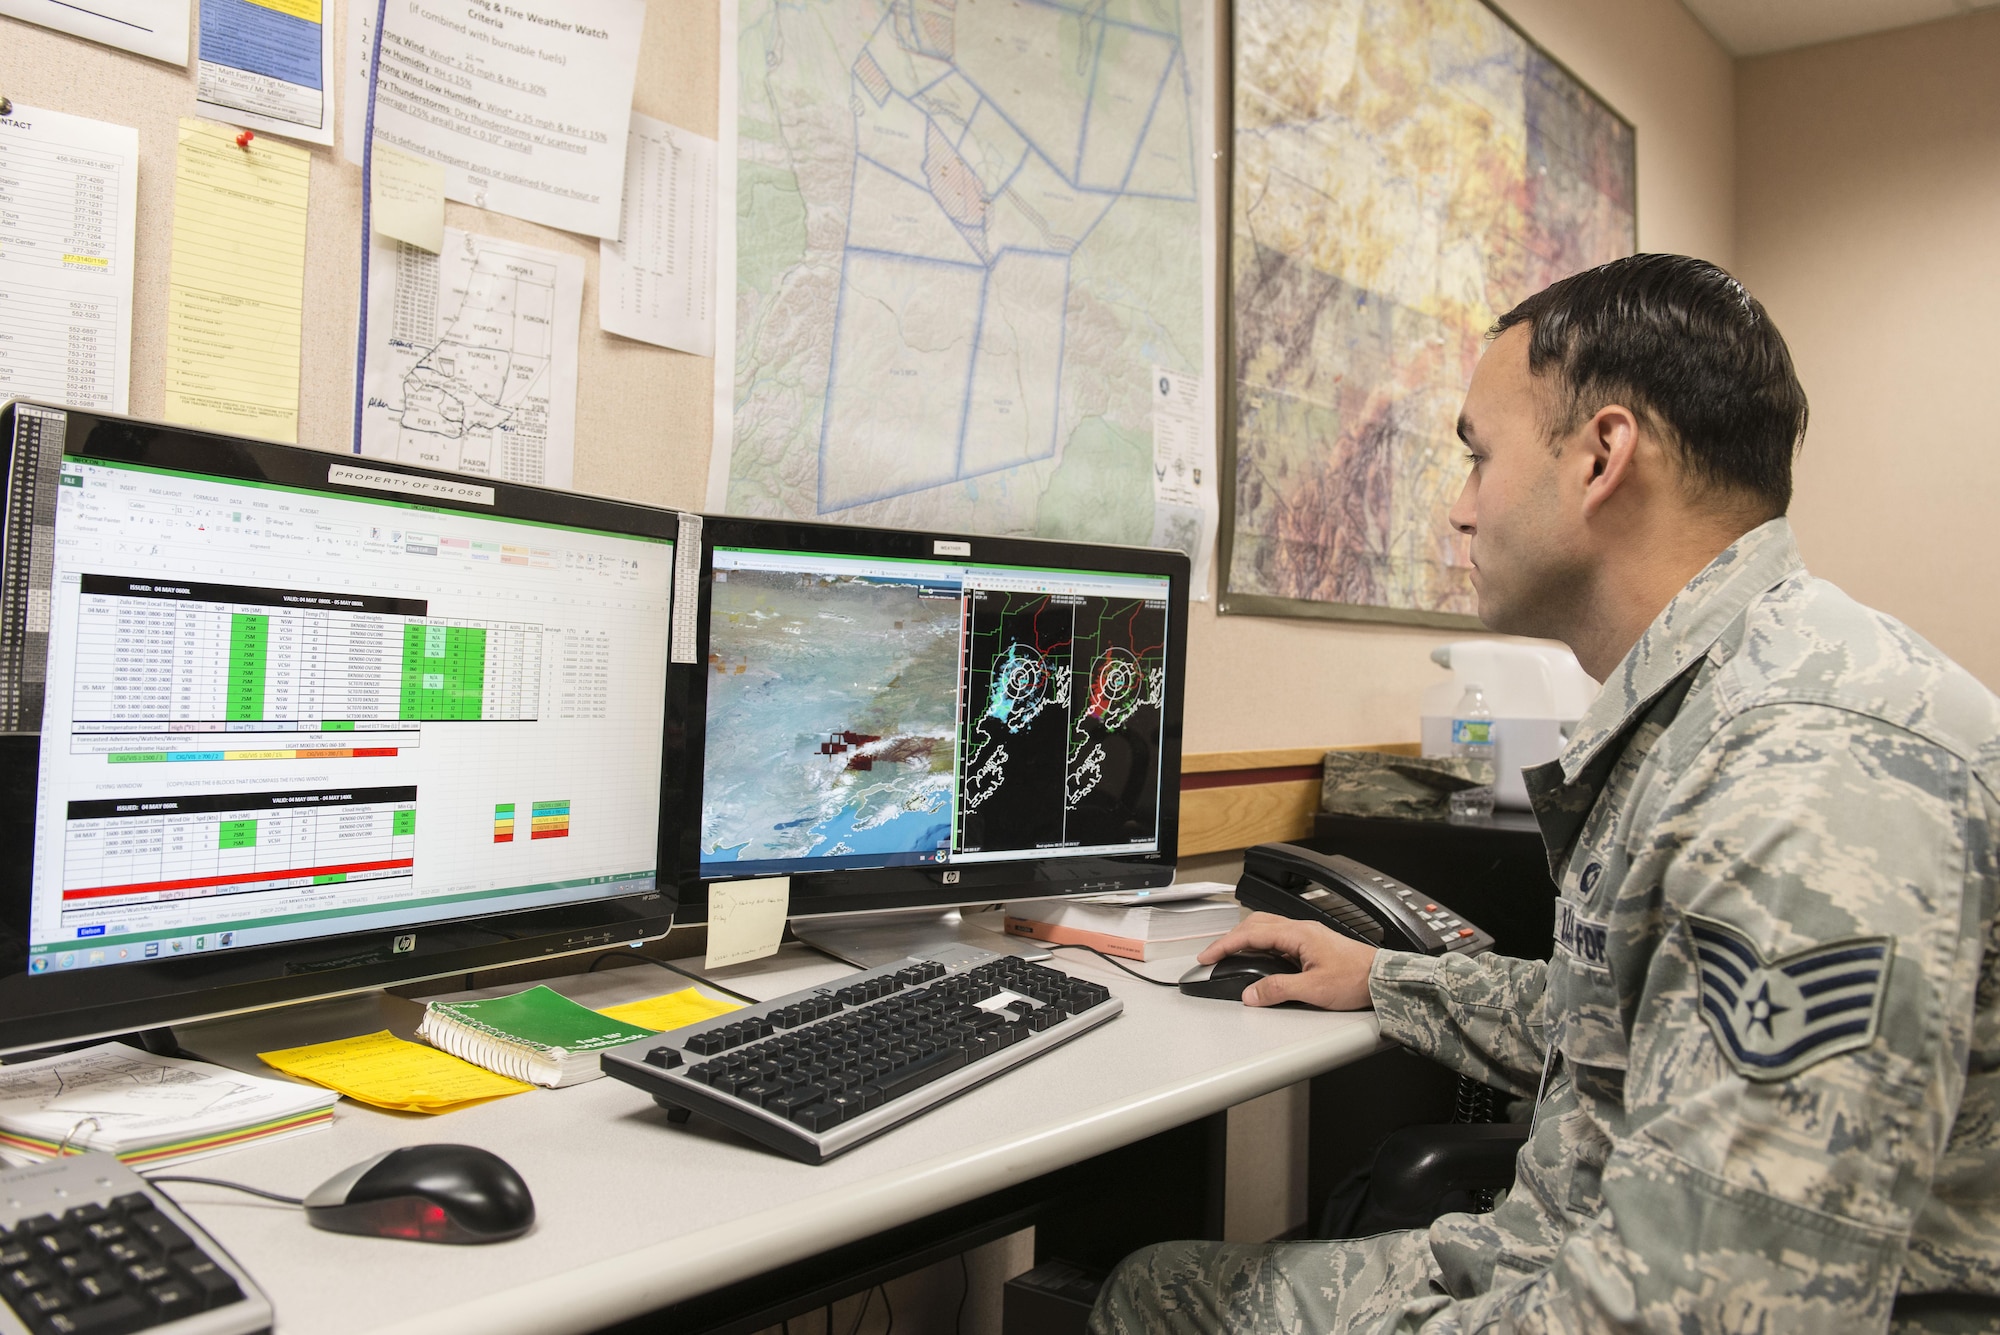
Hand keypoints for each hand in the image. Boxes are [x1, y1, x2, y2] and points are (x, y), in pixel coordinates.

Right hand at [1198, 913, 1379, 1009]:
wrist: (1382, 979)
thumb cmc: (1356, 979)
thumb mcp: (1313, 990)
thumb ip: (1277, 990)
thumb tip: (1251, 994)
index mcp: (1298, 934)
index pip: (1250, 934)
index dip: (1224, 945)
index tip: (1206, 956)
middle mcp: (1301, 930)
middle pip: (1254, 925)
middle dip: (1229, 939)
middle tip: (1212, 956)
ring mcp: (1307, 936)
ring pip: (1266, 929)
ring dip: (1244, 940)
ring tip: (1229, 956)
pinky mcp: (1312, 946)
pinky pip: (1277, 939)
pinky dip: (1259, 946)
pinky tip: (1258, 959)